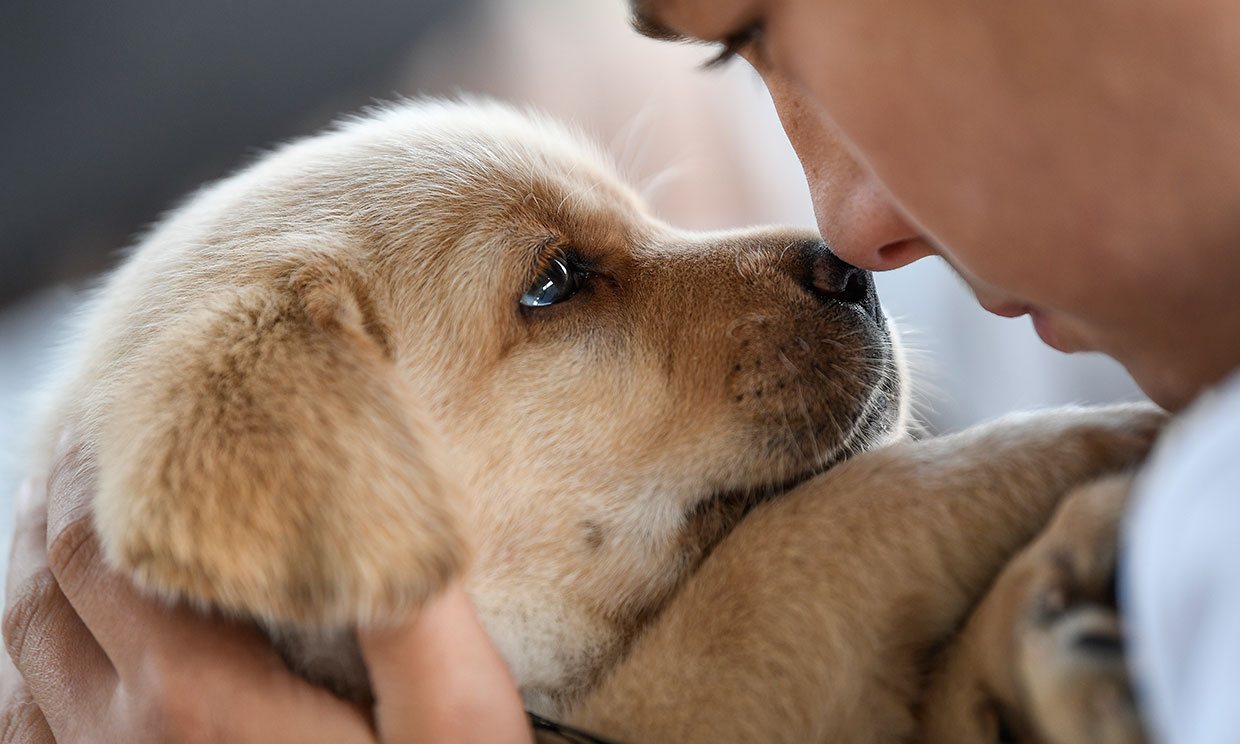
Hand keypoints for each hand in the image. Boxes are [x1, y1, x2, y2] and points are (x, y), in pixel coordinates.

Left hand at [1, 432, 530, 742]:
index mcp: (195, 700)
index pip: (98, 552)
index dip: (94, 474)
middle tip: (87, 452)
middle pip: (41, 599)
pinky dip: (25, 675)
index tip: (123, 416)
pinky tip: (58, 659)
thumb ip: (413, 608)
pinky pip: (25, 739)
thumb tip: (376, 499)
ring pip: (20, 667)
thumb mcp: (456, 724)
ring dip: (31, 586)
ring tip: (67, 534)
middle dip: (52, 514)